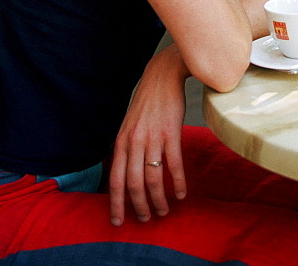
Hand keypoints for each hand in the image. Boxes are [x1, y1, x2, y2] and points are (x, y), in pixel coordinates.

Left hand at [109, 45, 187, 226]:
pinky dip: (178, 182)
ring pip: (153, 178)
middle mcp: (135, 142)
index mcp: (122, 141)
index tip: (118, 221)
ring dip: (159, 199)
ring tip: (164, 210)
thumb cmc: (147, 103)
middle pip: (134, 184)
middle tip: (146, 219)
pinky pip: (174, 164)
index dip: (116, 203)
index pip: (115, 180)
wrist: (162, 75)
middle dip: (139, 206)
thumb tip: (123, 174)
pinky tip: (181, 193)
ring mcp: (153, 138)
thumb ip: (125, 148)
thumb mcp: (129, 125)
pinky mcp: (171, 133)